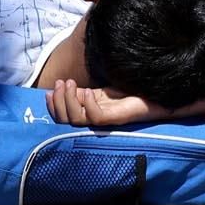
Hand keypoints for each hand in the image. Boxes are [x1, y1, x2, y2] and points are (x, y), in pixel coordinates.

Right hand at [45, 80, 162, 127]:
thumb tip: (64, 85)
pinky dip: (89, 104)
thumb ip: (84, 92)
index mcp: (88, 114)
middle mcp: (94, 121)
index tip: (49, 90)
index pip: (64, 117)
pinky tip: (89, 92)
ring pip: (77, 120)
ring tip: (71, 84)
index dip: (54, 105)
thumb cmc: (129, 94)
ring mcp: (105, 121)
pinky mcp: (117, 118)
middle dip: (58, 101)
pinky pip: (96, 117)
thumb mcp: (102, 91)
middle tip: (60, 83)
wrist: (154, 97)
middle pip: (66, 120)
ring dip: (70, 101)